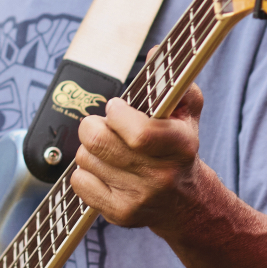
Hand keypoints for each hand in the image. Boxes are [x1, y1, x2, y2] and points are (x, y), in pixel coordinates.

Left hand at [70, 77, 206, 236]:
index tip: (116, 108)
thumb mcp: (187, 112)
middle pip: (99, 142)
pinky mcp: (120, 215)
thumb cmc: (179, 147)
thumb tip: (155, 52)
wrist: (185, 201)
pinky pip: (79, 182)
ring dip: (91, 148)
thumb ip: (174, 80)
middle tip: (104, 124)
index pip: (139, 133)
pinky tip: (104, 168)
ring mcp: (139, 198)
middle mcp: (162, 176)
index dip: (117, 115)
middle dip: (93, 125)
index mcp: (181, 146)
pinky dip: (85, 171)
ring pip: (85, 159)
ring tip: (108, 148)